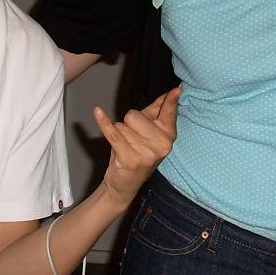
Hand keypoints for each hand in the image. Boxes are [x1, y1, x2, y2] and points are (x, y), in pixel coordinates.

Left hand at [95, 87, 180, 206]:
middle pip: (135, 115)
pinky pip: (113, 133)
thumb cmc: (138, 154)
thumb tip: (168, 94)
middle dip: (129, 124)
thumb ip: (158, 113)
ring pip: (122, 125)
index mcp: (169, 136)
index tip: (177, 89)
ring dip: (120, 134)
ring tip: (127, 148)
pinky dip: (103, 123)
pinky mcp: (128, 158)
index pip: (168, 113)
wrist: (125, 185)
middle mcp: (161, 145)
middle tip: (134, 141)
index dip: (171, 101)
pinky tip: (97, 112)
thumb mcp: (151, 135)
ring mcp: (146, 153)